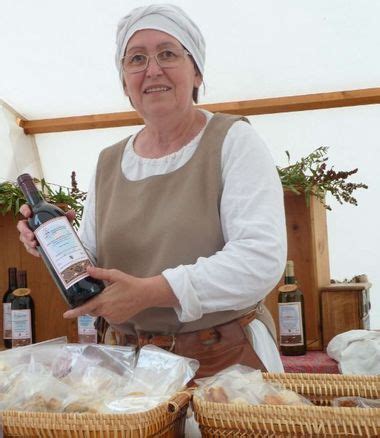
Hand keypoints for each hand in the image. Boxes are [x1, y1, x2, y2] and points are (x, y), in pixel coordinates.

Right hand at [17, 204, 75, 256]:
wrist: (61, 238)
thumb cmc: (58, 225)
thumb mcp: (63, 220)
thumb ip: (66, 217)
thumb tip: (72, 213)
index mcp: (35, 215)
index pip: (25, 209)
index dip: (24, 210)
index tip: (28, 214)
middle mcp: (30, 224)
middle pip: (21, 225)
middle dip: (24, 230)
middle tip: (31, 235)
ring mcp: (29, 235)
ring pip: (23, 237)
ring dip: (27, 241)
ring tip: (35, 244)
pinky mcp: (32, 245)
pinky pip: (29, 248)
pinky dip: (33, 251)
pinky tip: (39, 253)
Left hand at [63, 266, 178, 324]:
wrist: (145, 294)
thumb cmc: (130, 283)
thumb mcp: (115, 275)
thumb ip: (100, 273)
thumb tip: (87, 269)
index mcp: (103, 301)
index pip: (85, 308)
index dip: (74, 312)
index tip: (65, 315)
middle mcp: (106, 311)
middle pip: (92, 310)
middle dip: (93, 304)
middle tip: (101, 295)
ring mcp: (112, 317)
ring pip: (101, 313)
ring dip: (103, 307)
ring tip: (114, 298)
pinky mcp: (118, 320)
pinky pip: (109, 316)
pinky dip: (110, 311)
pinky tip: (119, 304)